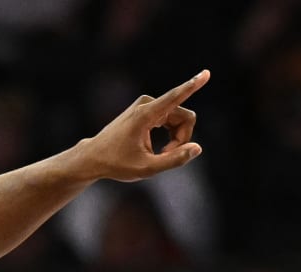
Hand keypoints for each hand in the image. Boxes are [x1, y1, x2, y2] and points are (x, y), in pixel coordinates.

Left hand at [74, 70, 207, 182]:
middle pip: (184, 117)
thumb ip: (174, 160)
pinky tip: (158, 147)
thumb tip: (197, 148)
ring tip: (159, 154)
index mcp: (145, 115)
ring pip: (179, 118)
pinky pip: (171, 118)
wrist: (93, 157)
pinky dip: (170, 134)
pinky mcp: (146, 109)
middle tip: (165, 156)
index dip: (192, 86)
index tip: (206, 73)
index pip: (175, 98)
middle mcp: (147, 104)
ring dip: (176, 138)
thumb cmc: (116, 164)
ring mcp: (146, 104)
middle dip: (181, 138)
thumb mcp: (146, 169)